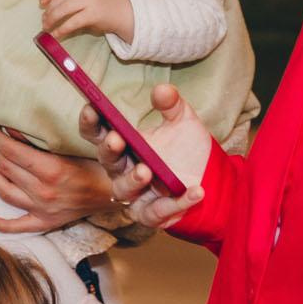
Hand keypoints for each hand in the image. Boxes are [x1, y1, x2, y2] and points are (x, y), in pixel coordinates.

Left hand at [0, 125, 113, 232]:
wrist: (120, 193)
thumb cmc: (101, 166)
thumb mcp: (73, 148)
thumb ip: (42, 142)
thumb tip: (14, 130)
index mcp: (51, 171)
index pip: (12, 152)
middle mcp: (43, 192)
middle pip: (6, 168)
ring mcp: (42, 209)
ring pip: (5, 192)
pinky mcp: (46, 222)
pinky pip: (19, 226)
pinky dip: (2, 225)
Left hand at [40, 0, 132, 40]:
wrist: (126, 12)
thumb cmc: (104, 4)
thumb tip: (48, 7)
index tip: (41, 2)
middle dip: (49, 10)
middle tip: (44, 20)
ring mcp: (90, 0)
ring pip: (63, 9)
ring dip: (52, 19)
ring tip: (47, 27)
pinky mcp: (93, 14)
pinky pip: (72, 22)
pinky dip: (61, 29)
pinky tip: (56, 35)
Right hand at [75, 82, 211, 230]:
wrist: (211, 179)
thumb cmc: (187, 150)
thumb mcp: (183, 122)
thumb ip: (172, 105)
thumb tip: (162, 89)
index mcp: (124, 145)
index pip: (98, 134)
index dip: (91, 122)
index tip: (92, 108)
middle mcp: (123, 170)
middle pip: (107, 161)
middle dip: (110, 150)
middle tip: (117, 140)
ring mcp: (135, 194)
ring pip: (123, 190)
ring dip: (133, 179)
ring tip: (146, 170)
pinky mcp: (152, 214)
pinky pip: (157, 212)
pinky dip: (176, 203)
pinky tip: (194, 191)